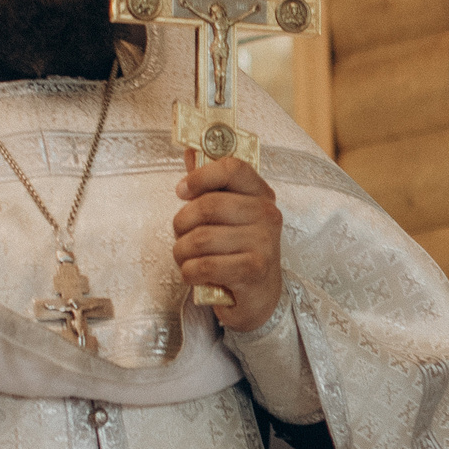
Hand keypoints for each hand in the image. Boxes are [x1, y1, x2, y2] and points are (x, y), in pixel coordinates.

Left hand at [173, 156, 284, 330]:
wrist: (260, 298)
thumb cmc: (238, 250)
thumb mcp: (228, 215)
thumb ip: (210, 184)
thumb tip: (191, 150)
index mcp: (261, 195)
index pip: (232, 168)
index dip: (200, 176)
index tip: (181, 191)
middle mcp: (267, 215)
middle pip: (208, 206)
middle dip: (182, 224)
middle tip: (181, 236)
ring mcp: (264, 244)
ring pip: (200, 239)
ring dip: (182, 252)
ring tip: (187, 260)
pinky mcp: (254, 272)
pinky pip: (204, 266)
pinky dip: (189, 273)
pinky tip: (195, 276)